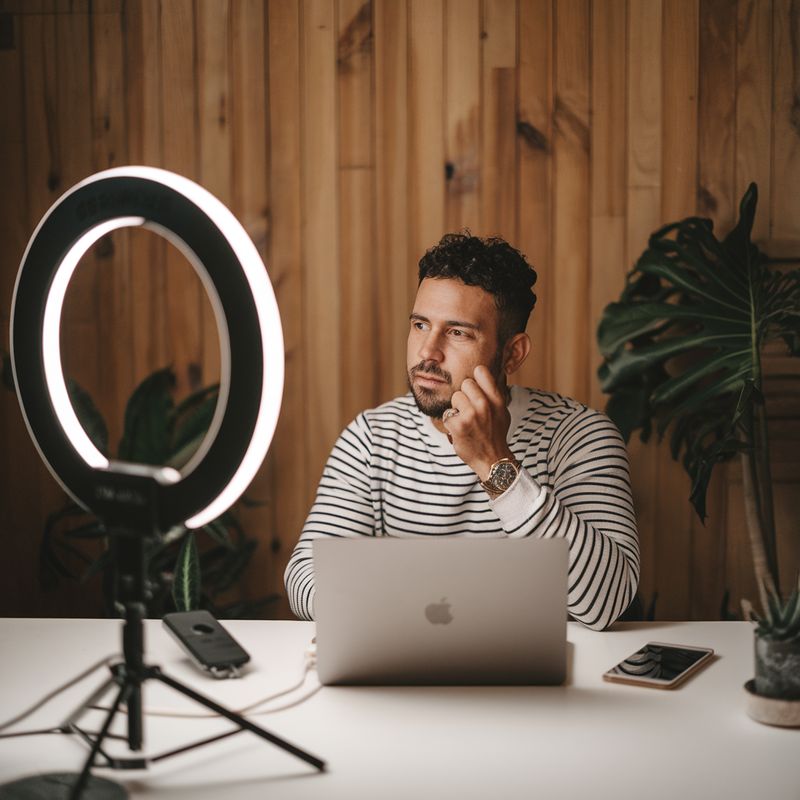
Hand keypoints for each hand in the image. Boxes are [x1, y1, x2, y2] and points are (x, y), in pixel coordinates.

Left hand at [442, 365, 512, 480]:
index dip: (475, 378)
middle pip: (465, 383)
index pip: (481, 371)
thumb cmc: (495, 434)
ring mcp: (471, 415)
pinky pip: (447, 414)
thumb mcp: (502, 412)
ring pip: (455, 397)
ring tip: (466, 422)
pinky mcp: (458, 425)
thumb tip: (480, 371)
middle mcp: (485, 405)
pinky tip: (460, 430)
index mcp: (497, 399)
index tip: (475, 388)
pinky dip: (450, 423)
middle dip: (465, 396)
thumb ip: (492, 393)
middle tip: (471, 412)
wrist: (492, 459)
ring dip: (457, 409)